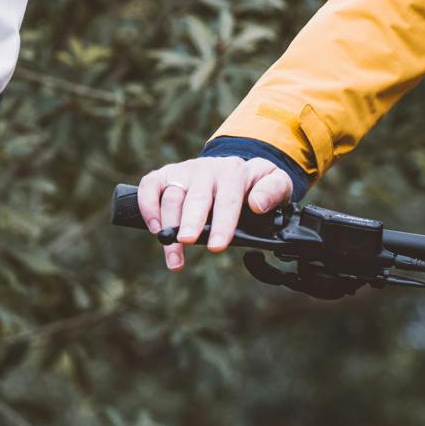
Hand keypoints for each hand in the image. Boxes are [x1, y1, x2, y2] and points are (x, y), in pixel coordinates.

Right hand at [134, 155, 296, 271]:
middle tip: (187, 242)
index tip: (217, 246)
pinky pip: (150, 186)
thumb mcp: (277, 183)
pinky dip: (148, 206)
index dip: (222, 223)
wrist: (236, 170)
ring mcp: (185, 172)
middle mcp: (208, 169)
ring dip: (169, 227)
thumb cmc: (256, 185)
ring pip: (172, 196)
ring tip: (174, 256)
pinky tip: (154, 228)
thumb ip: (273, 191)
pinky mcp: (167, 175)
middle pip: (197, 197)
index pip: (228, 199)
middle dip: (191, 221)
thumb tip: (256, 204)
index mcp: (235, 171)